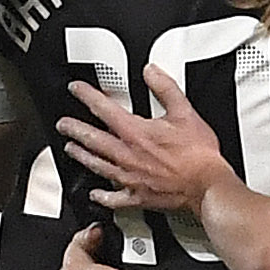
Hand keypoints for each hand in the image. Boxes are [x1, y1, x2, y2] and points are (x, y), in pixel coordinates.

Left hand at [64, 64, 235, 218]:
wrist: (207, 185)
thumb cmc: (198, 155)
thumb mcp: (185, 112)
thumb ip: (165, 88)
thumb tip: (152, 72)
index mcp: (136, 133)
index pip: (104, 109)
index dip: (87, 96)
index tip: (76, 90)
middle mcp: (127, 156)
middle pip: (93, 139)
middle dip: (75, 129)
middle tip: (63, 124)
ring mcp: (129, 178)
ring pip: (98, 165)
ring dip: (82, 156)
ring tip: (71, 150)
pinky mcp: (137, 197)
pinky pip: (113, 198)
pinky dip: (102, 195)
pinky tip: (95, 192)